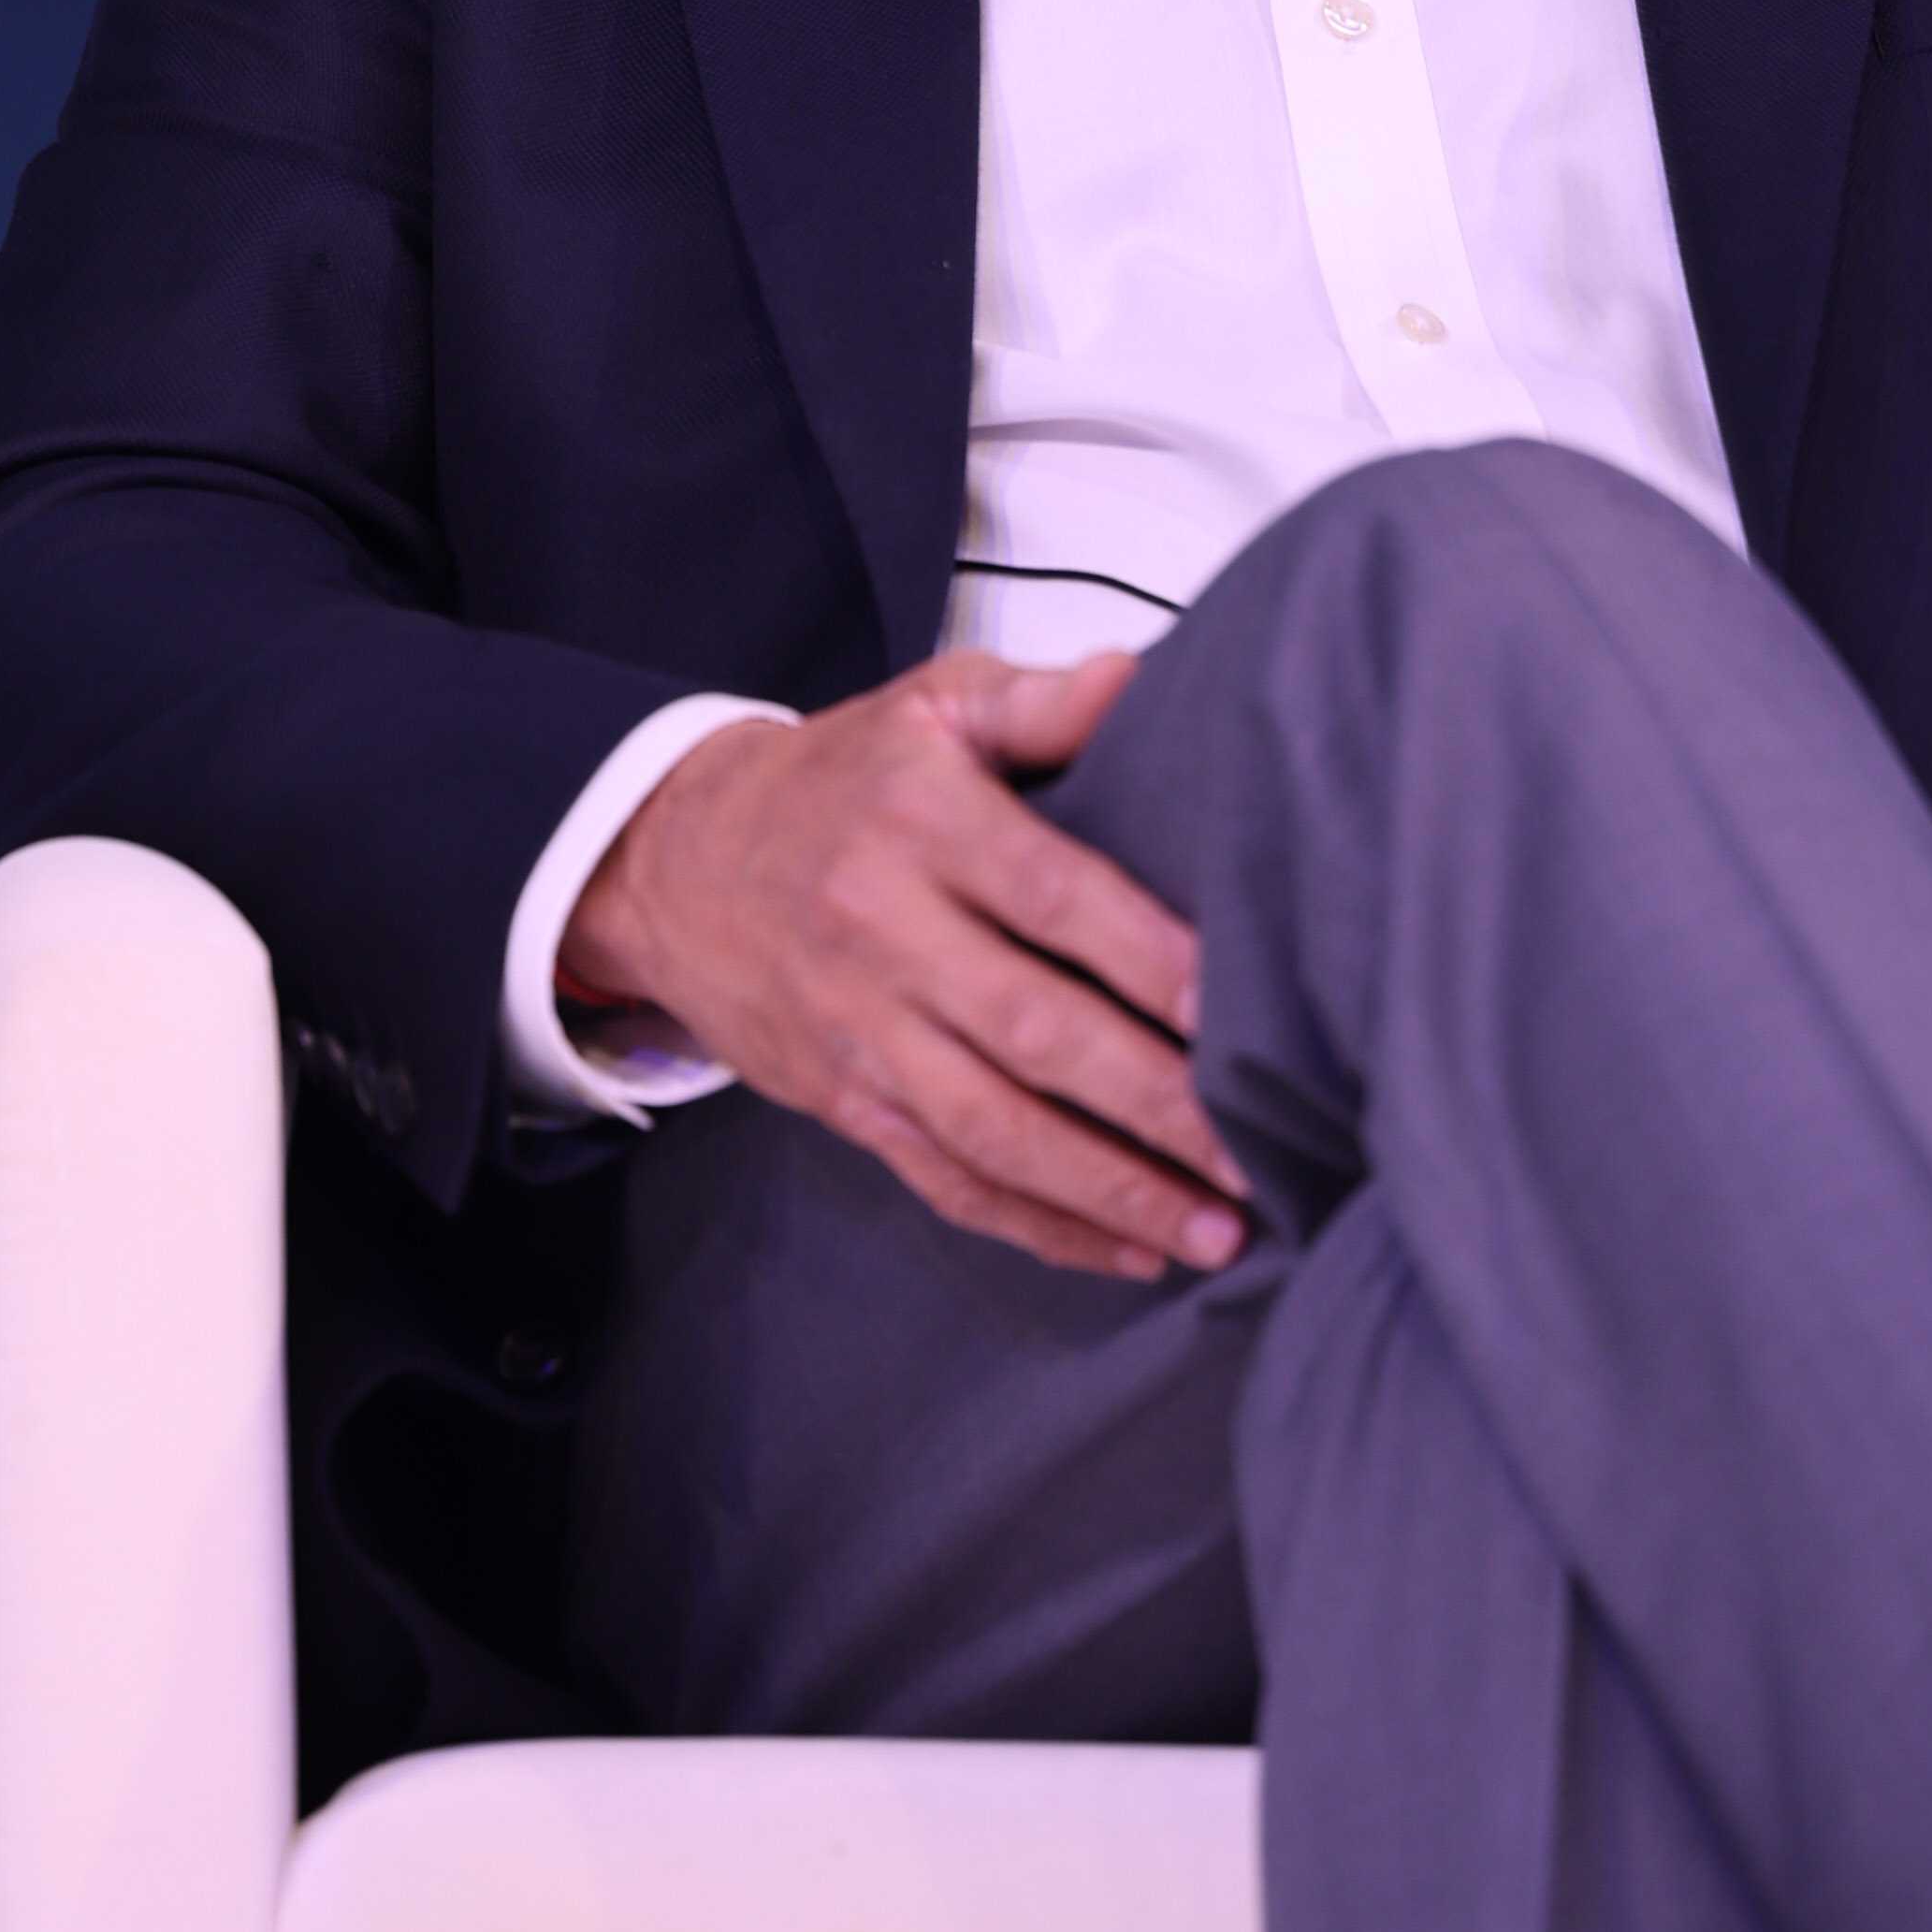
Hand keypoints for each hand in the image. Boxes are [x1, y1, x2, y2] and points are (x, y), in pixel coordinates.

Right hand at [558, 650, 1250, 1285]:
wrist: (674, 862)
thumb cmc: (843, 780)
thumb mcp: (931, 706)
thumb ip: (1040, 702)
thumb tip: (1143, 678)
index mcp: (922, 822)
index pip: (1054, 898)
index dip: (1148, 958)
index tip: (1237, 1009)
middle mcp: (886, 933)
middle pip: (1035, 1033)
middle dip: (1155, 1102)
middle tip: (1256, 1150)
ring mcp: (862, 1032)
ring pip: (995, 1130)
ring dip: (1111, 1188)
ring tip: (1217, 1230)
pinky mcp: (846, 1103)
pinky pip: (947, 1180)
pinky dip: (1040, 1228)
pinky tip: (1128, 1252)